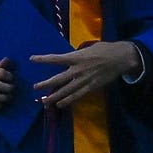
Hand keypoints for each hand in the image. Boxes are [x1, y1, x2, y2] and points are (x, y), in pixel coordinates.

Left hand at [29, 41, 143, 109]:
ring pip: (66, 91)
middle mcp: (78, 70)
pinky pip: (77, 96)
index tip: (31, 59)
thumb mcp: (88, 48)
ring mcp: (84, 80)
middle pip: (58, 79)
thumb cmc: (104, 49)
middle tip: (35, 87)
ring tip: (44, 102)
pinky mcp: (91, 87)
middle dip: (46, 84)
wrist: (120, 58)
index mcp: (76, 57)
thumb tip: (69, 58)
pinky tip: (60, 105)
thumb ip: (77, 54)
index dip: (43, 59)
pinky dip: (68, 101)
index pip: (55, 59)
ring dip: (54, 97)